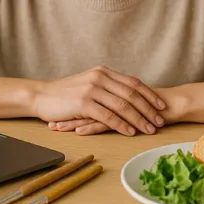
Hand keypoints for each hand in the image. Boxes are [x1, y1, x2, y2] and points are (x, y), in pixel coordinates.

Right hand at [33, 66, 166, 135]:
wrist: (42, 96)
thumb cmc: (65, 94)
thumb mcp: (88, 84)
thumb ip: (106, 87)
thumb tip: (128, 98)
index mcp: (104, 72)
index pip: (133, 83)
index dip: (149, 95)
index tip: (161, 106)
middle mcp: (100, 77)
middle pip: (132, 94)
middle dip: (149, 109)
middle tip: (160, 121)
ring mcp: (92, 89)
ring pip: (123, 106)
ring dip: (139, 119)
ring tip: (149, 129)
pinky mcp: (84, 103)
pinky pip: (108, 116)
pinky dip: (122, 125)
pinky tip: (130, 132)